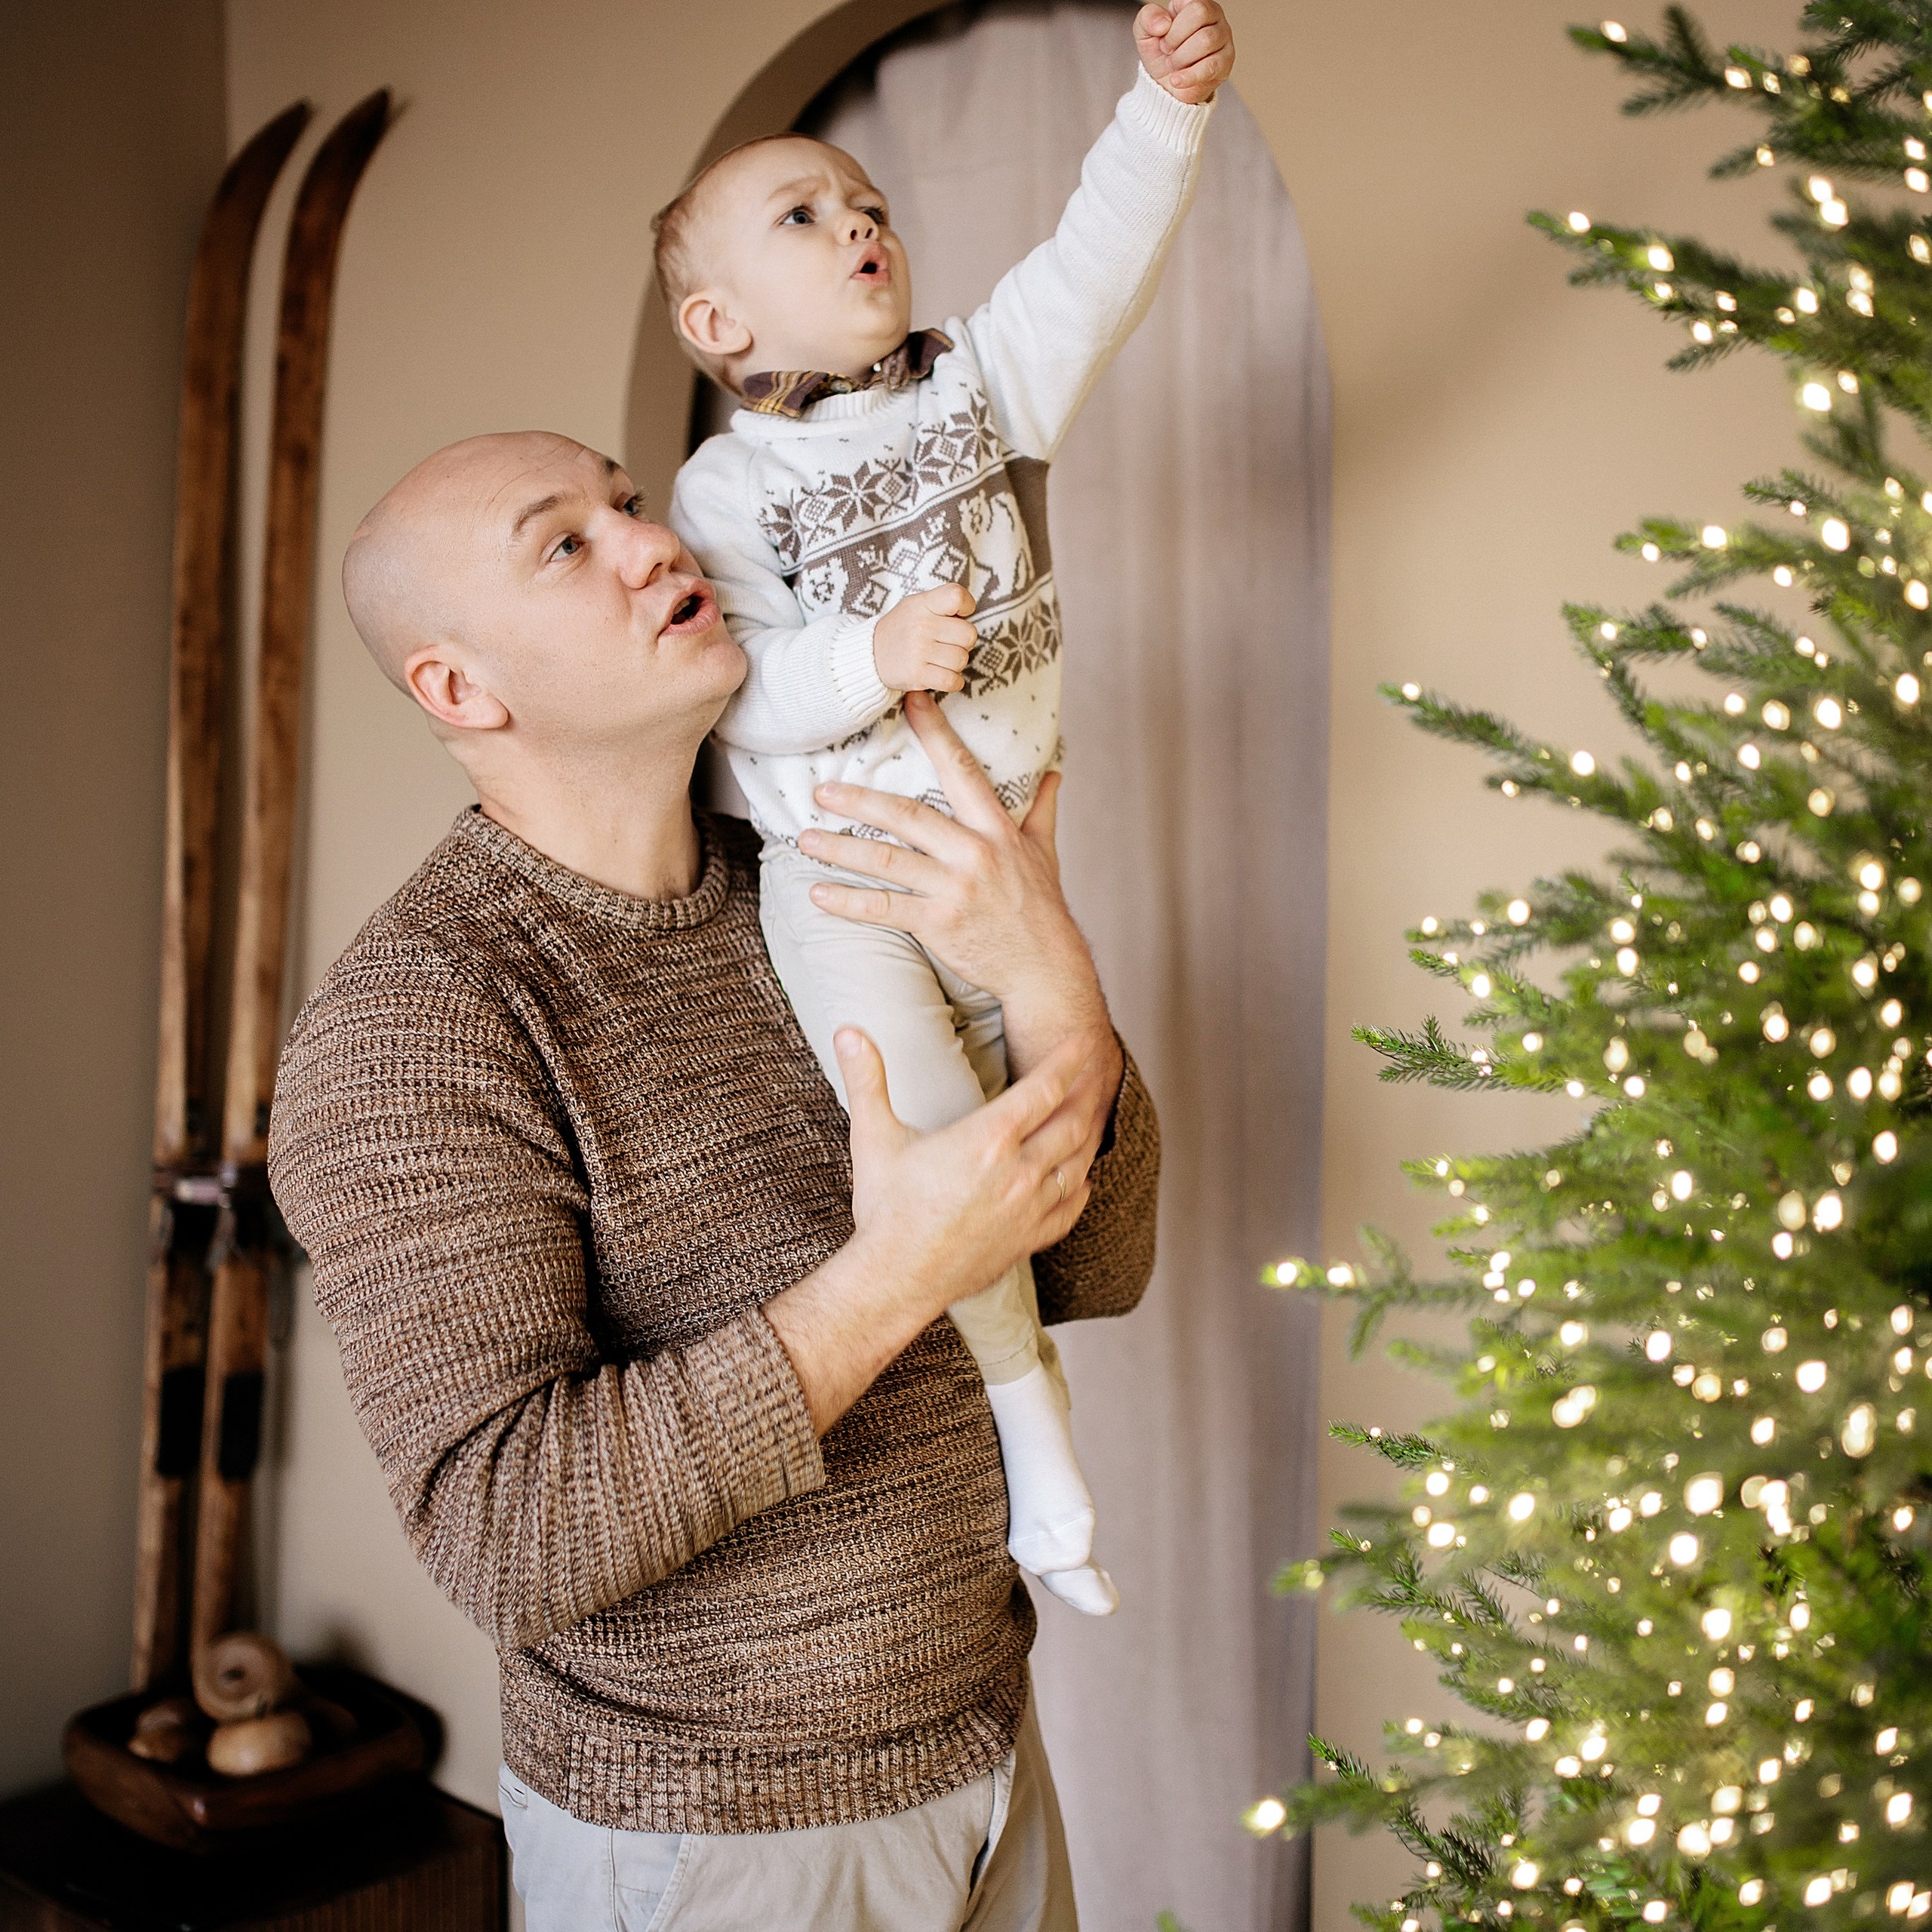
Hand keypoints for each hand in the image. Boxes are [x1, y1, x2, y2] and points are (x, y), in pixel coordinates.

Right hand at [764, 1027, 1098, 1432]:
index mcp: (987, 1140)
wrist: (894, 1280)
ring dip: (1088, 1137)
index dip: (1069, 1061)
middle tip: (1098, 1073)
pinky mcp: (1028, 1240)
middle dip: (1087, 1094)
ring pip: (1078, 1164)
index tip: (1084, 1042)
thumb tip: (847, 1031)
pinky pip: (1071, 1208)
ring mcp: (1029, 1209)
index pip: (1044, 1089)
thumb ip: (867, 1079)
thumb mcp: (874, 1137)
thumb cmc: (884, 1209)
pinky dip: (1081, 1187)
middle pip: (1072, 1123)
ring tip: (1092, 1117)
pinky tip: (1080, 1178)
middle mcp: (1018, 1172)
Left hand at [797, 692, 1116, 1087]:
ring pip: (888, 861)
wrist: (1046, 968)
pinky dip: (849, 902)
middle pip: (907, 816)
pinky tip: (818, 894)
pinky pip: (886, 908)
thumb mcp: (1045, 852)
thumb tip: (1054, 771)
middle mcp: (974, 852)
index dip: (934, 733)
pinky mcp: (940, 924)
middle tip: (821, 789)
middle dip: (861, 800)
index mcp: (995, 828)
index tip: (910, 700)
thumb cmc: (1040, 907)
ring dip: (841, 849)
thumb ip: (1042, 808)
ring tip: (805, 840)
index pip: (960, 770)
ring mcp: (956, 888)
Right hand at [873, 584, 977, 693]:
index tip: (959, 615)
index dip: (966, 606)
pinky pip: (952, 681)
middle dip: (962, 642)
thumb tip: (969, 611)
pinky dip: (953, 681)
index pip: (956, 596)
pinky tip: (943, 675)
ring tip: (940, 659)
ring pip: (962, 659)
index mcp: (923, 604)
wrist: (870, 655)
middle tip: (947, 643)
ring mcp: (919, 650)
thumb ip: (942, 603)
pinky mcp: (917, 674)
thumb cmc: (903, 629)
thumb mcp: (917, 605)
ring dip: (955, 664)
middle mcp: (921, 625)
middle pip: (968, 635)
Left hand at [1134, 1, 1233, 104]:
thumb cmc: (1161, 54)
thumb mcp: (1145, 32)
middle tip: (1167, 52)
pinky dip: (1190, 76)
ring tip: (1173, 65)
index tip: (1163, 39)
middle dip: (1176, 39)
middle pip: (1200, 15)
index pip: (1192, 5)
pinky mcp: (1225, 62)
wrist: (1166, 85)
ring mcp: (1223, 38)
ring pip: (1206, 40)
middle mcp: (1214, 16)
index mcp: (1196, 4)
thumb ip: (1147, 18)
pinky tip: (1177, 81)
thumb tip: (1163, 24)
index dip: (1173, 27)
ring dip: (1181, 58)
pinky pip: (1211, 67)